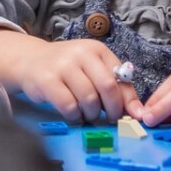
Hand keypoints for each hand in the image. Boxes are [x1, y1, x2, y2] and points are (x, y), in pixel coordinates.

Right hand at [0, 28, 131, 123]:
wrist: (30, 61)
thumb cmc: (68, 69)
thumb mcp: (93, 71)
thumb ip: (116, 88)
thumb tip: (139, 113)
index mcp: (97, 50)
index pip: (121, 78)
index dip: (127, 102)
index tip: (128, 117)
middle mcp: (81, 54)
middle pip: (107, 87)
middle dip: (111, 110)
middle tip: (108, 120)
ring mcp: (63, 65)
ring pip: (89, 99)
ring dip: (91, 115)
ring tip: (87, 116)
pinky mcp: (47, 80)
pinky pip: (68, 105)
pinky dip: (74, 116)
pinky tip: (73, 116)